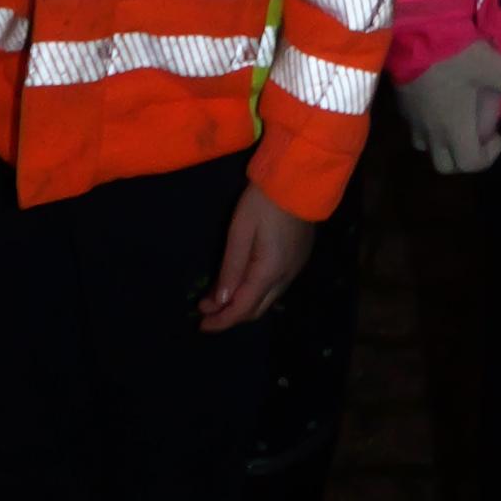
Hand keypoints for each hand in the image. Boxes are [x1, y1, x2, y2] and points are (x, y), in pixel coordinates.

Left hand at [199, 183, 312, 329]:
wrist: (300, 177)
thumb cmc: (264, 201)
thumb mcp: (240, 230)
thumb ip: (230, 268)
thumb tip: (220, 302)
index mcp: (269, 272)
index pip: (242, 309)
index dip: (221, 321)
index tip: (201, 323)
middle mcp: (285, 277)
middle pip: (256, 310)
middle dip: (230, 316)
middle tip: (206, 310)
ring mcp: (295, 268)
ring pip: (267, 300)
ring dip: (243, 304)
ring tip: (219, 298)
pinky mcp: (299, 258)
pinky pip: (275, 287)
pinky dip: (256, 292)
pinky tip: (242, 282)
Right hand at [392, 40, 500, 176]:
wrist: (416, 35)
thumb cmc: (455, 57)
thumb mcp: (494, 64)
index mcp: (454, 129)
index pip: (470, 163)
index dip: (489, 157)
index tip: (499, 136)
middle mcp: (431, 132)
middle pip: (445, 164)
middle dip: (463, 157)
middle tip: (477, 135)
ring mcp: (413, 119)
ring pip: (426, 146)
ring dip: (442, 141)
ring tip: (455, 119)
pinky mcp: (401, 104)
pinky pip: (414, 125)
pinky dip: (428, 122)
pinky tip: (438, 100)